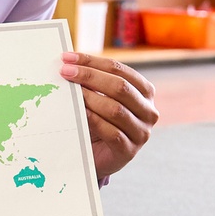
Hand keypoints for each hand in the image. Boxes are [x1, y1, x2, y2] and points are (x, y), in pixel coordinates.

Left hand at [60, 52, 157, 179]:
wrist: (99, 157)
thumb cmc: (99, 123)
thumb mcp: (100, 98)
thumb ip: (92, 82)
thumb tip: (68, 63)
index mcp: (145, 92)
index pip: (119, 70)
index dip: (92, 62)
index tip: (67, 58)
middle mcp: (148, 111)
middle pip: (120, 87)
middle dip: (90, 76)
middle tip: (65, 73)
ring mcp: (141, 133)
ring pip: (116, 109)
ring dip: (90, 98)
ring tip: (70, 93)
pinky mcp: (129, 151)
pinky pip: (111, 132)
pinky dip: (94, 120)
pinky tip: (79, 114)